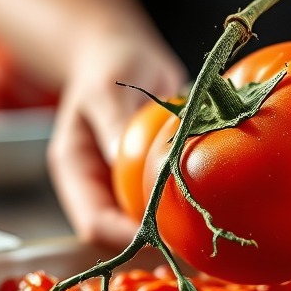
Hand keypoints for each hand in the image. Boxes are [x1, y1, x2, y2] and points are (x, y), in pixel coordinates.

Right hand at [47, 32, 186, 247]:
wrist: (126, 51)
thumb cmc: (111, 63)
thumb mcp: (107, 89)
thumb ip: (113, 122)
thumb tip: (121, 157)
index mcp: (75, 170)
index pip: (93, 222)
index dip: (124, 235)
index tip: (162, 233)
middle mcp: (98, 184)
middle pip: (121, 232)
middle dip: (153, 239)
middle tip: (194, 235)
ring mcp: (124, 183)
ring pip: (147, 222)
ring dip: (173, 225)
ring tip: (207, 223)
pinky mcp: (150, 176)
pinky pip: (169, 200)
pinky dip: (187, 202)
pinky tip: (214, 197)